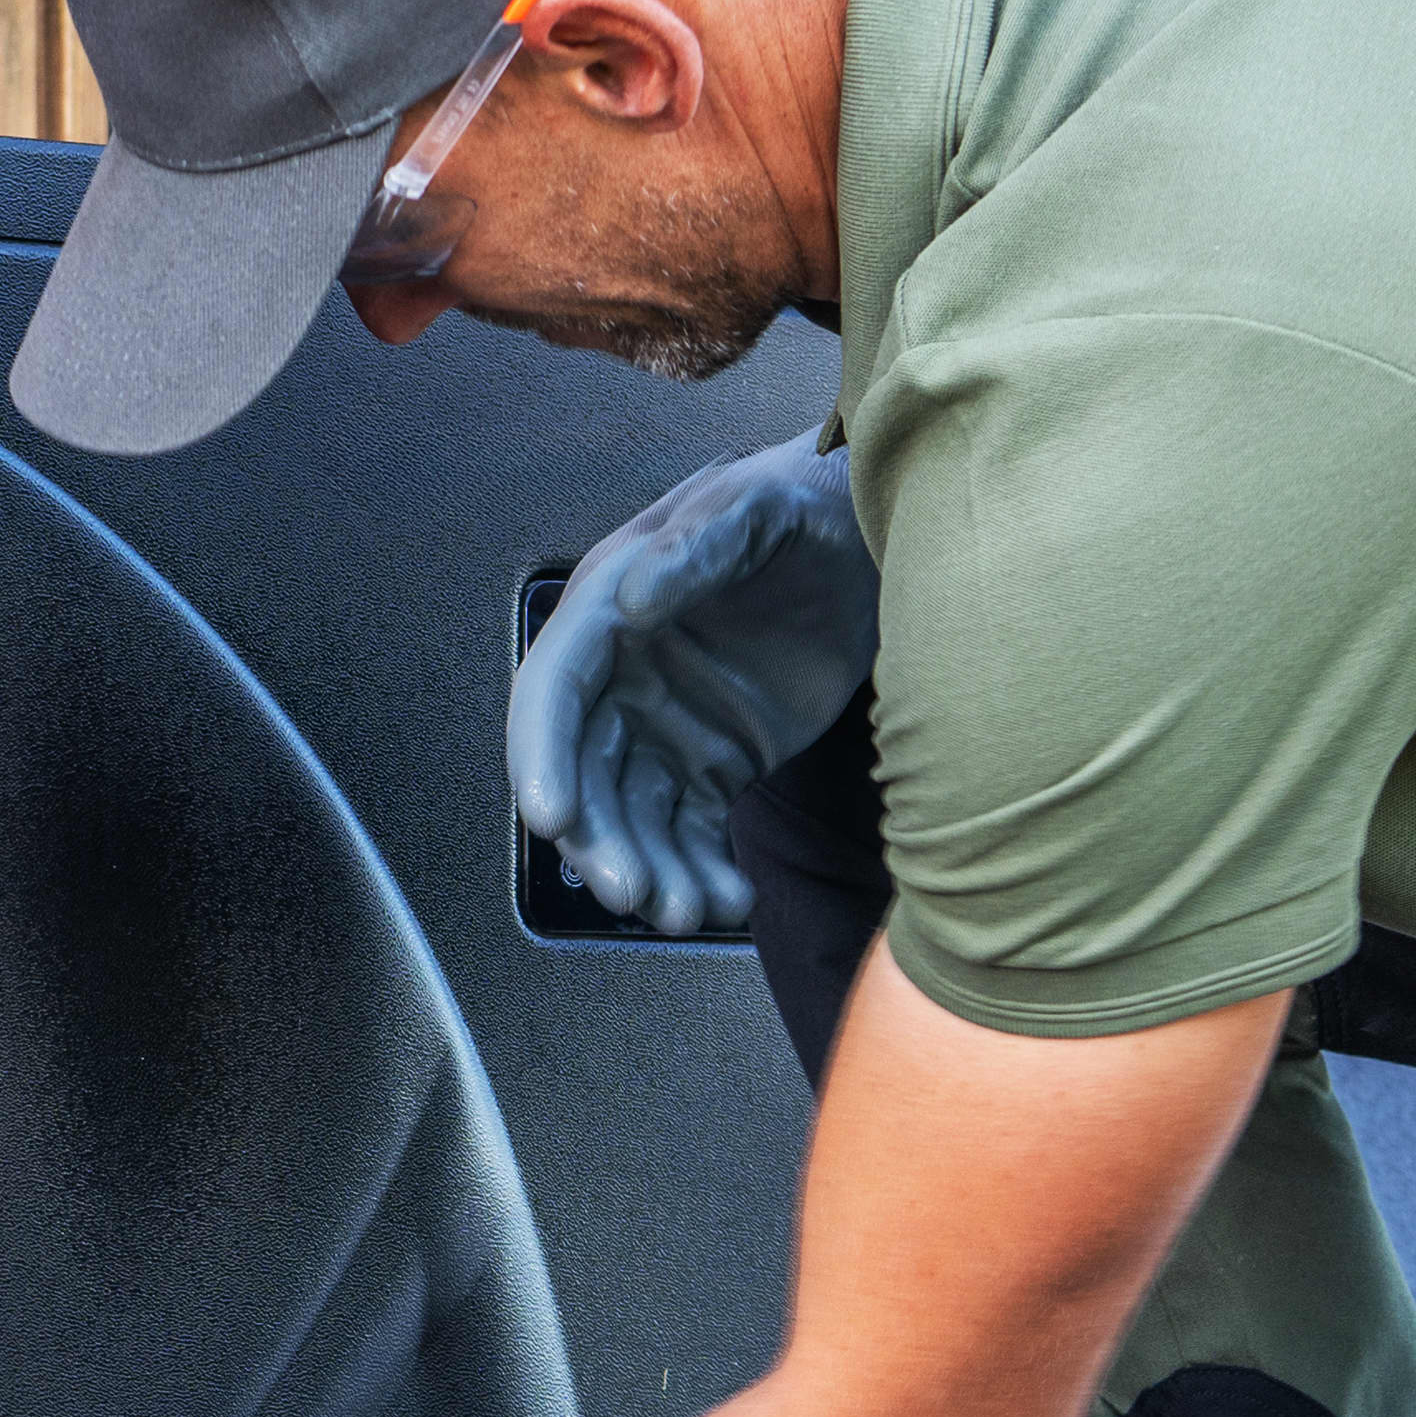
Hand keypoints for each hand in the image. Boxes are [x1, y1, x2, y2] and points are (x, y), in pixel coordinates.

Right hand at [506, 436, 873, 933]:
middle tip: (636, 890)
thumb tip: (631, 600)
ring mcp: (667, 730)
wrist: (872, 543)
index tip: (554, 819)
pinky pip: (693, 834)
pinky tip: (731, 898)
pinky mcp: (716, 766)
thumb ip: (699, 546)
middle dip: (601, 840)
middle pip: (586, 775)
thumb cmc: (805, 506)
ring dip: (652, 870)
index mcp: (608, 615)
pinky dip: (702, 873)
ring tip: (688, 910)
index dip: (543, 758)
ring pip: (637, 819)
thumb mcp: (757, 508)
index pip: (554, 695)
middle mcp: (623, 680)